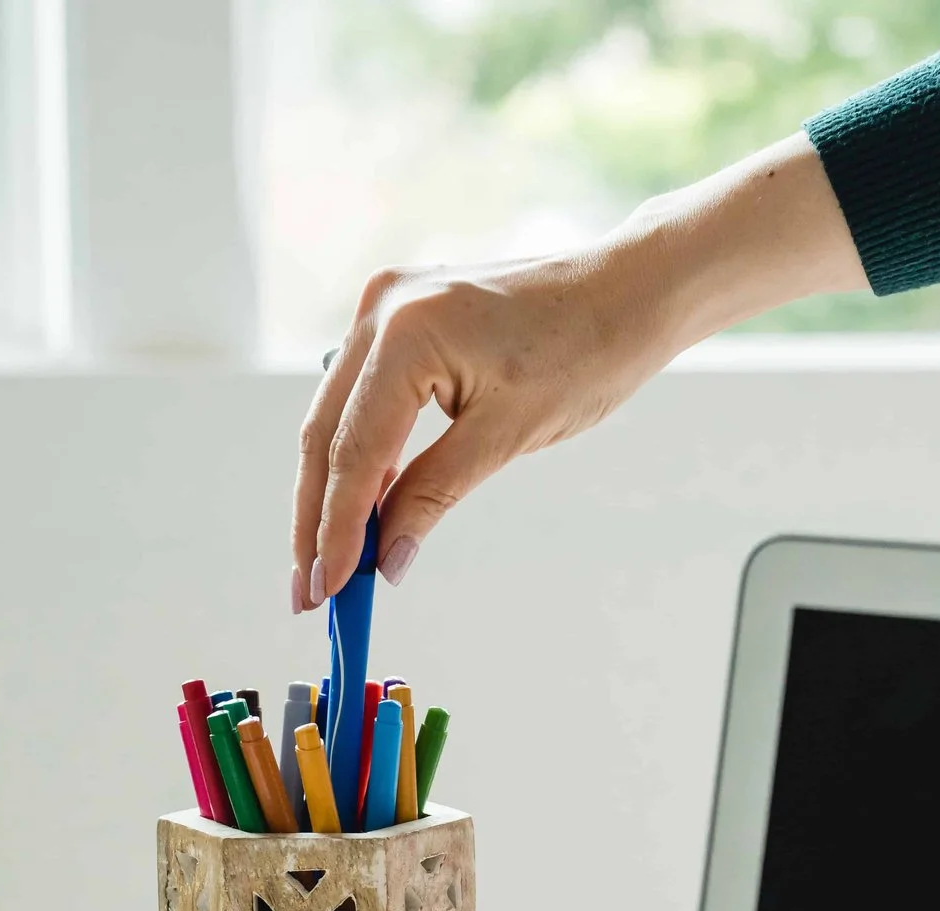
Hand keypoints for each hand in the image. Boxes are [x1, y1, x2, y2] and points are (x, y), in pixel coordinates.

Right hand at [290, 132, 867, 611]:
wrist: (627, 291)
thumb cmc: (586, 349)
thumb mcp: (507, 435)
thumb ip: (434, 494)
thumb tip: (388, 559)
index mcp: (405, 331)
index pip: (353, 451)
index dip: (335, 529)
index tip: (327, 589)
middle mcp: (381, 309)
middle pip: (326, 434)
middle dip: (316, 519)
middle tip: (311, 591)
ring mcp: (386, 308)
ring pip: (336, 418)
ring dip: (331, 492)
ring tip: (328, 563)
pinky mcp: (400, 318)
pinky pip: (364, 398)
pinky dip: (362, 455)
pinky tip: (360, 509)